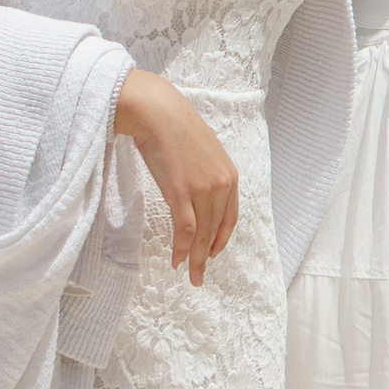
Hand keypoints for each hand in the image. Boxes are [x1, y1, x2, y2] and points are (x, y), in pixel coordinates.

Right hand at [114, 70, 238, 285]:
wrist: (159, 112)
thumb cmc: (174, 128)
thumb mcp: (202, 152)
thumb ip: (205, 173)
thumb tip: (197, 189)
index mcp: (229, 175)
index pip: (230, 216)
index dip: (221, 238)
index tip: (213, 252)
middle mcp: (221, 184)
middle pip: (215, 229)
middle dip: (207, 256)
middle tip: (200, 276)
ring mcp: (203, 189)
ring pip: (202, 234)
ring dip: (195, 259)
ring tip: (190, 276)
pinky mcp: (182, 192)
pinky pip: (185, 229)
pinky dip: (182, 248)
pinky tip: (177, 259)